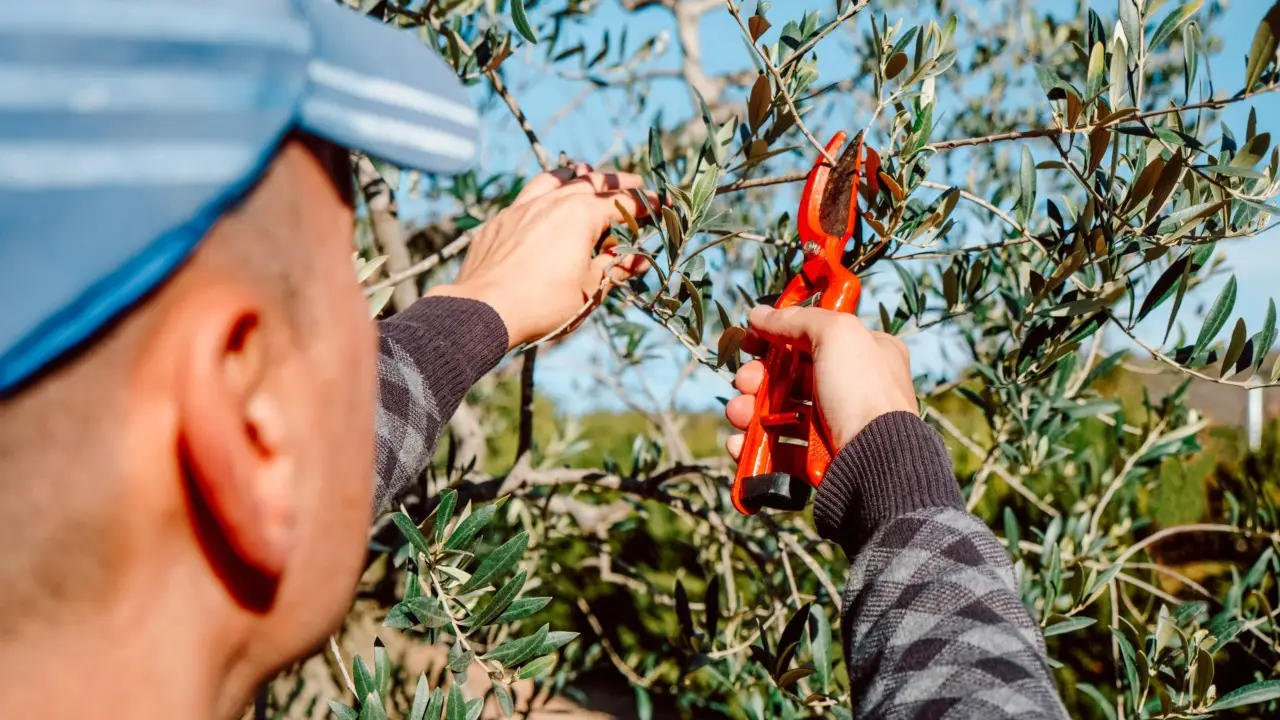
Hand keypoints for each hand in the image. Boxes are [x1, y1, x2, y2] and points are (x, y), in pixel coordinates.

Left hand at [426, 165, 654, 348]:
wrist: (484, 309)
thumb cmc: (544, 303)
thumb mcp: (589, 289)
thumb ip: (615, 268)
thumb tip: (640, 260)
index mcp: (580, 215)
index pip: (622, 203)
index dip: (645, 205)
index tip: (660, 205)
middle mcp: (552, 202)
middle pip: (590, 182)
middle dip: (614, 182)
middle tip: (632, 182)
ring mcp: (521, 208)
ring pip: (553, 180)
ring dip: (574, 175)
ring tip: (585, 172)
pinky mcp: (499, 222)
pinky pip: (526, 197)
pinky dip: (543, 193)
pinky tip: (543, 202)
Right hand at [724, 306, 917, 460]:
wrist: (874, 462)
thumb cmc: (862, 391)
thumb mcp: (836, 335)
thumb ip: (797, 320)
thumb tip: (760, 314)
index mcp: (868, 352)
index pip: (817, 335)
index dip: (780, 334)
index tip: (751, 339)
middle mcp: (854, 388)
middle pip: (792, 375)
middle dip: (758, 377)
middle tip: (744, 381)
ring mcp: (836, 425)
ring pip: (780, 412)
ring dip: (750, 410)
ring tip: (738, 414)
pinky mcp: (820, 459)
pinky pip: (780, 449)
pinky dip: (756, 446)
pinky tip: (741, 443)